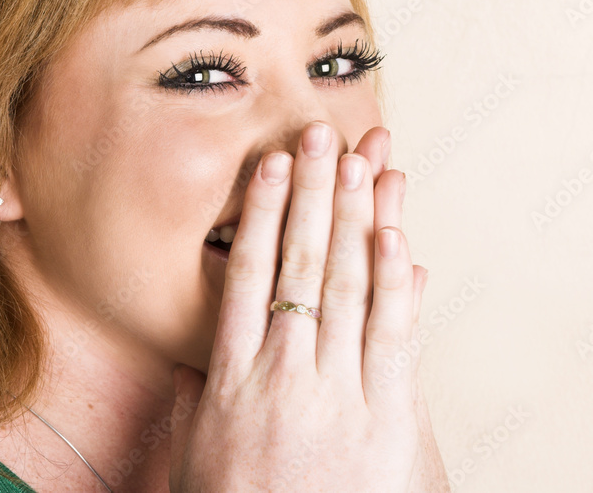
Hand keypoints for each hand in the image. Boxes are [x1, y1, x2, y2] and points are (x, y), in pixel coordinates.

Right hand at [169, 122, 444, 490]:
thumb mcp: (195, 457)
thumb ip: (200, 400)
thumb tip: (201, 359)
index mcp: (233, 378)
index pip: (250, 274)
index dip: (266, 213)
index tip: (274, 164)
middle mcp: (285, 373)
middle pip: (303, 264)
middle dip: (315, 193)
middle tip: (322, 135)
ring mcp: (337, 392)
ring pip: (348, 287)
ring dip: (356, 219)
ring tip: (362, 163)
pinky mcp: (385, 418)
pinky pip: (392, 337)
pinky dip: (395, 284)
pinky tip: (396, 237)